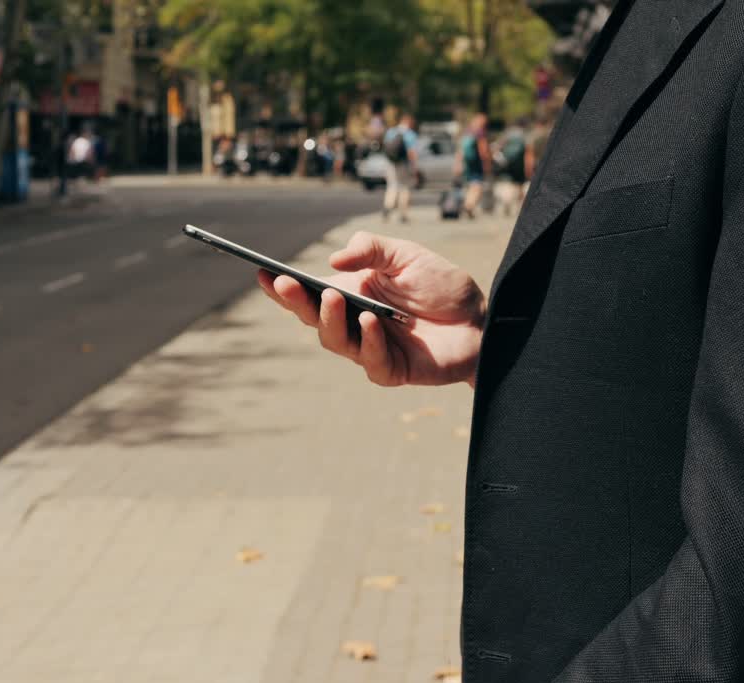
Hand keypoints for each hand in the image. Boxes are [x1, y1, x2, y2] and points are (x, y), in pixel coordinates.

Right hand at [258, 231, 485, 386]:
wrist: (482, 320)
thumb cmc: (442, 286)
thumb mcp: (406, 255)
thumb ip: (372, 251)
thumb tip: (334, 261)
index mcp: (351, 293)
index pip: (308, 292)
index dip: (282, 286)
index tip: (261, 272)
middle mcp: (354, 322)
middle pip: (312, 318)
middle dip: (295, 301)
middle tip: (286, 284)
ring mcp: (370, 348)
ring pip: (335, 341)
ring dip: (330, 320)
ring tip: (333, 297)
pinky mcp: (392, 370)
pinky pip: (371, 361)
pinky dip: (368, 340)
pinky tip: (371, 321)